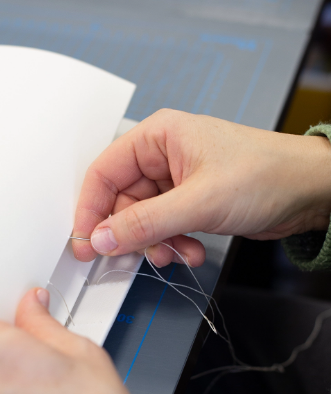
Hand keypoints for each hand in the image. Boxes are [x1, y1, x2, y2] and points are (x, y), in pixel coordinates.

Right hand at [72, 109, 330, 266]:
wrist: (311, 191)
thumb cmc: (266, 175)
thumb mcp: (199, 201)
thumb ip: (144, 223)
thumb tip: (101, 238)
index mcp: (156, 138)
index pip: (103, 173)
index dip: (90, 209)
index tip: (86, 242)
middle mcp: (160, 158)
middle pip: (120, 202)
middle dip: (131, 234)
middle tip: (138, 255)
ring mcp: (173, 182)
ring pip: (141, 220)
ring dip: (155, 243)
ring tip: (177, 253)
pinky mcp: (186, 202)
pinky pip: (162, 228)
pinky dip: (171, 244)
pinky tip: (191, 250)